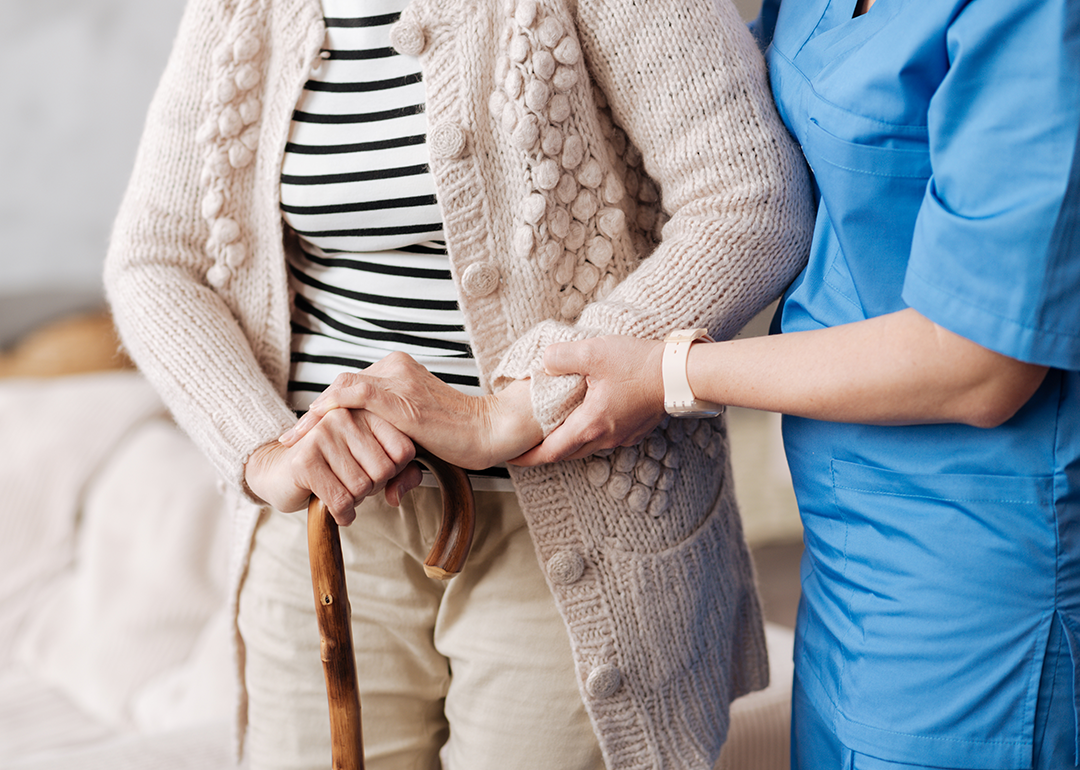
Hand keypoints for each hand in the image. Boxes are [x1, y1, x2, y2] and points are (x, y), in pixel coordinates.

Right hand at [244, 407, 420, 524]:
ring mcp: (322, 434)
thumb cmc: (332, 467)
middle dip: (373, 488)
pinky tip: (338, 511)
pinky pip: (340, 500)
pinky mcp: (305, 459)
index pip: (404, 450)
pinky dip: (343, 514)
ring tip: (341, 490)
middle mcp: (345, 416)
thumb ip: (401, 474)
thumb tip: (398, 495)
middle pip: (385, 470)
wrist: (279, 472)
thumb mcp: (371, 465)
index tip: (373, 471)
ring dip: (355, 501)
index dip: (395, 472)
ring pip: (362, 487)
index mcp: (365, 411)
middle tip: (354, 485)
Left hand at [278, 352, 542, 470]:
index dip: (325, 411)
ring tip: (292, 440)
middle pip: (341, 388)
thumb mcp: (420, 441)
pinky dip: (328, 409)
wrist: (490, 431)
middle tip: (290, 440)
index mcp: (399, 370)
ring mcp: (397, 379)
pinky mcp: (399, 397)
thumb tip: (389, 491)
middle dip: (314, 416)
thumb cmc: (462, 439)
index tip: (305, 434)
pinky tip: (312, 427)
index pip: (351, 387)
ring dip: (314, 418)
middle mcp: (395, 368)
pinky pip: (353, 394)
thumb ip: (398, 452)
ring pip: (341, 390)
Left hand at [512, 335, 666, 464]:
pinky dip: (588, 433)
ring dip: (567, 442)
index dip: (529, 457)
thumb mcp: (593, 352)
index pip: (551, 452)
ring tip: (552, 432)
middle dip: (545, 452)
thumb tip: (545, 362)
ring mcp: (622, 435)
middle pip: (567, 453)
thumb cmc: (640, 365)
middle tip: (527, 446)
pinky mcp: (634, 428)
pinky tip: (585, 416)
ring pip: (586, 446)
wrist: (680, 373)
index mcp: (590, 425)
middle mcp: (606, 437)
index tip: (512, 459)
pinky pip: (604, 438)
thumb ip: (561, 357)